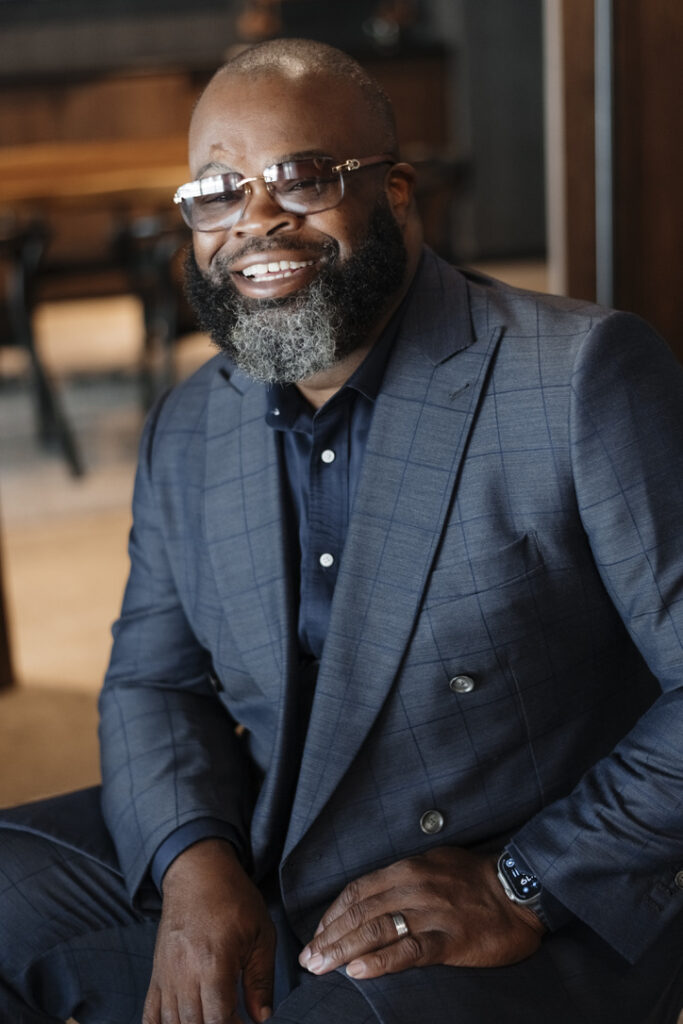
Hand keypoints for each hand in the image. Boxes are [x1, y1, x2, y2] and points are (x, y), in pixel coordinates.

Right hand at [142, 838, 275, 1023]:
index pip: (218, 1018)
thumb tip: (262, 1017)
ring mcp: (167, 975)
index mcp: (214, 962)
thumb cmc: (233, 899)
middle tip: (233, 1021)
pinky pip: (150, 1014)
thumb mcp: (261, 934)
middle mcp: (185, 973)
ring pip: (172, 1022)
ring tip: (211, 1020)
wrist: (198, 873)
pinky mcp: (157, 974)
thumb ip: (261, 979)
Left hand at [299, 846, 544, 979]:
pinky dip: (380, 962)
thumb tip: (371, 896)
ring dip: (343, 951)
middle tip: (307, 959)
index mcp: (407, 868)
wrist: (519, 890)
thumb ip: (402, 877)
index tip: (317, 934)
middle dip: (329, 937)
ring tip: (321, 968)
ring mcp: (431, 913)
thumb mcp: (434, 862)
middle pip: (360, 912)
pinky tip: (359, 972)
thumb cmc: (475, 877)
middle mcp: (414, 887)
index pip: (358, 891)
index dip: (333, 914)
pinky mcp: (450, 940)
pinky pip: (409, 951)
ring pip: (376, 931)